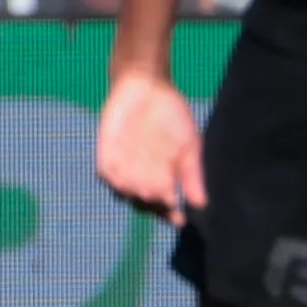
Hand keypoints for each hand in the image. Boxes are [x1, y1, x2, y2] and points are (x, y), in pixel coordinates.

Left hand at [96, 69, 204, 221]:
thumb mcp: (189, 144)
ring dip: (137, 189)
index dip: (171, 214)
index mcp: (163, 180)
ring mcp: (123, 169)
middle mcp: (142, 179)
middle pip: (145, 202)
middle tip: (164, 191)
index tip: (179, 218)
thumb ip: (192, 173)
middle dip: (154, 200)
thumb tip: (201, 203)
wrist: (144, 87)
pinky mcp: (106, 157)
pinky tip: (126, 173)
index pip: (165, 206)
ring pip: (126, 191)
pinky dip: (117, 176)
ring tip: (148, 183)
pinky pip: (108, 174)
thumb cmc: (171, 117)